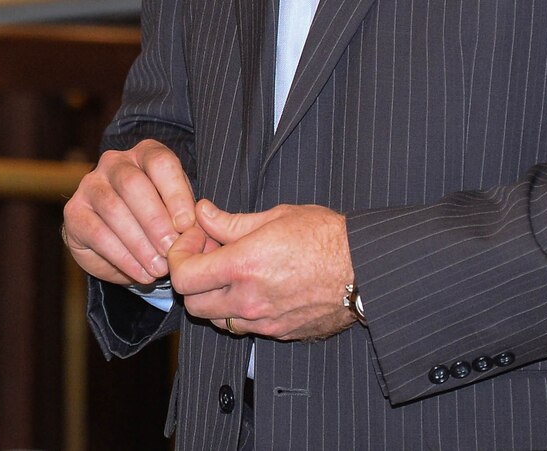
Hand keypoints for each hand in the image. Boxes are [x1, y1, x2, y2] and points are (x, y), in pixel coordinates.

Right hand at [62, 139, 206, 285]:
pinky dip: (122, 257)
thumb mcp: (179, 217)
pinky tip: (140, 273)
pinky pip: (97, 232)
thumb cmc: (158, 223)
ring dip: (139, 243)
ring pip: (113, 208)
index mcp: (145, 154)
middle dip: (155, 221)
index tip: (187, 226)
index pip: (160, 163)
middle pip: (133, 184)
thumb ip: (190, 222)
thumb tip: (201, 237)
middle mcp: (114, 163)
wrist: (121, 244)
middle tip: (171, 251)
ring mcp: (90, 185)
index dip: (175, 194)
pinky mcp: (74, 212)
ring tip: (159, 268)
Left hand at [167, 200, 353, 340]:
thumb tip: (202, 213)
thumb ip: (230, 221)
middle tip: (208, 255)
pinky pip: (245, 328)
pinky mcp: (281, 333)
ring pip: (217, 320)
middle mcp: (250, 301)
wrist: (367, 269)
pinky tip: (254, 286)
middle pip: (193, 304)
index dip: (179, 255)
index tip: (194, 239)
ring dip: (214, 297)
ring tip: (230, 271)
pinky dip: (239, 310)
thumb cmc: (326, 237)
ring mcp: (266, 322)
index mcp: (243, 267)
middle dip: (192, 279)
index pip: (183, 277)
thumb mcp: (274, 216)